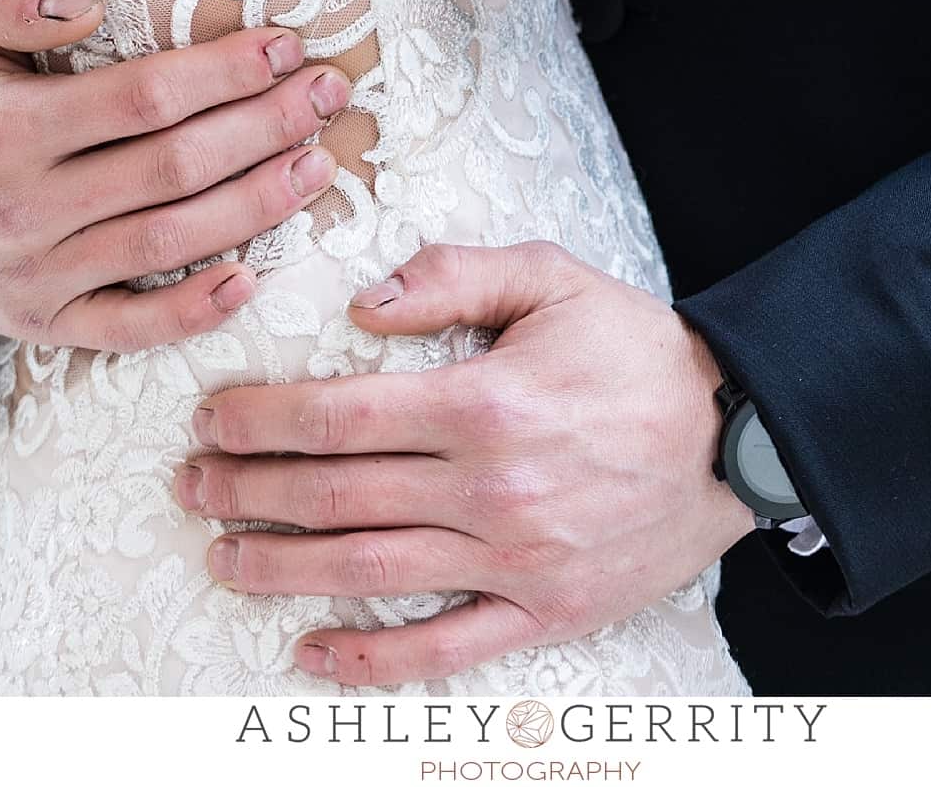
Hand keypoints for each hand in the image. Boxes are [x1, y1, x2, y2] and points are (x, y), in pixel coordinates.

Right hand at [0, 0, 351, 350]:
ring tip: (318, 166)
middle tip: (329, 96)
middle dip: (264, 129)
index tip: (285, 46)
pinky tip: (251, 277)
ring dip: (254, 207)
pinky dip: (191, 311)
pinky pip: (128, 327)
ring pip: (167, 243)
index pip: (142, 99)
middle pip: (172, 170)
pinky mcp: (43, 326)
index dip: (221, 74)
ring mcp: (35, 278)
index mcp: (10, 129)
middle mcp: (25, 210)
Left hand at [173, 240, 754, 685]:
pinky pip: (442, 646)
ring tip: (221, 555)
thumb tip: (364, 304)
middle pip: (335, 495)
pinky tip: (310, 652)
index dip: (262, 420)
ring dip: (280, 566)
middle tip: (191, 485)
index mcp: (481, 401)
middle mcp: (487, 488)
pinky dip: (370, 657)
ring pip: (369, 569)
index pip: (338, 414)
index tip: (211, 418)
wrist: (739, 431)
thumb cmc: (637, 348)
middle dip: (248, 490)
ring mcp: (513, 559)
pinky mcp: (542, 610)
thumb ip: (453, 274)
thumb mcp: (552, 276)